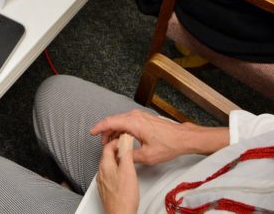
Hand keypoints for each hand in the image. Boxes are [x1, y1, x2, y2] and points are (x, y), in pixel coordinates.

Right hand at [92, 110, 215, 165]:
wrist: (182, 138)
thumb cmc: (168, 144)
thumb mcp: (146, 156)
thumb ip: (128, 156)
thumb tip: (119, 156)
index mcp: (133, 123)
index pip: (110, 122)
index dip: (99, 128)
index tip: (91, 132)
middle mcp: (135, 116)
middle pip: (113, 121)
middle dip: (106, 132)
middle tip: (103, 144)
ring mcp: (140, 116)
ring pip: (120, 121)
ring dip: (114, 131)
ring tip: (111, 143)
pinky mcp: (144, 119)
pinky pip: (127, 122)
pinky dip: (121, 129)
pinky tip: (122, 139)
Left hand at [97, 134, 138, 213]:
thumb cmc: (124, 197)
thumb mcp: (128, 170)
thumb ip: (126, 154)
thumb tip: (125, 142)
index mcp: (105, 165)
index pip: (108, 146)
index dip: (117, 141)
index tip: (125, 140)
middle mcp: (101, 173)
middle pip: (107, 155)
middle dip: (117, 149)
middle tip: (126, 147)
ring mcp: (103, 181)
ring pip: (109, 164)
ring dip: (117, 159)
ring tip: (126, 159)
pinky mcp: (106, 188)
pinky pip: (110, 174)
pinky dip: (116, 169)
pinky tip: (124, 173)